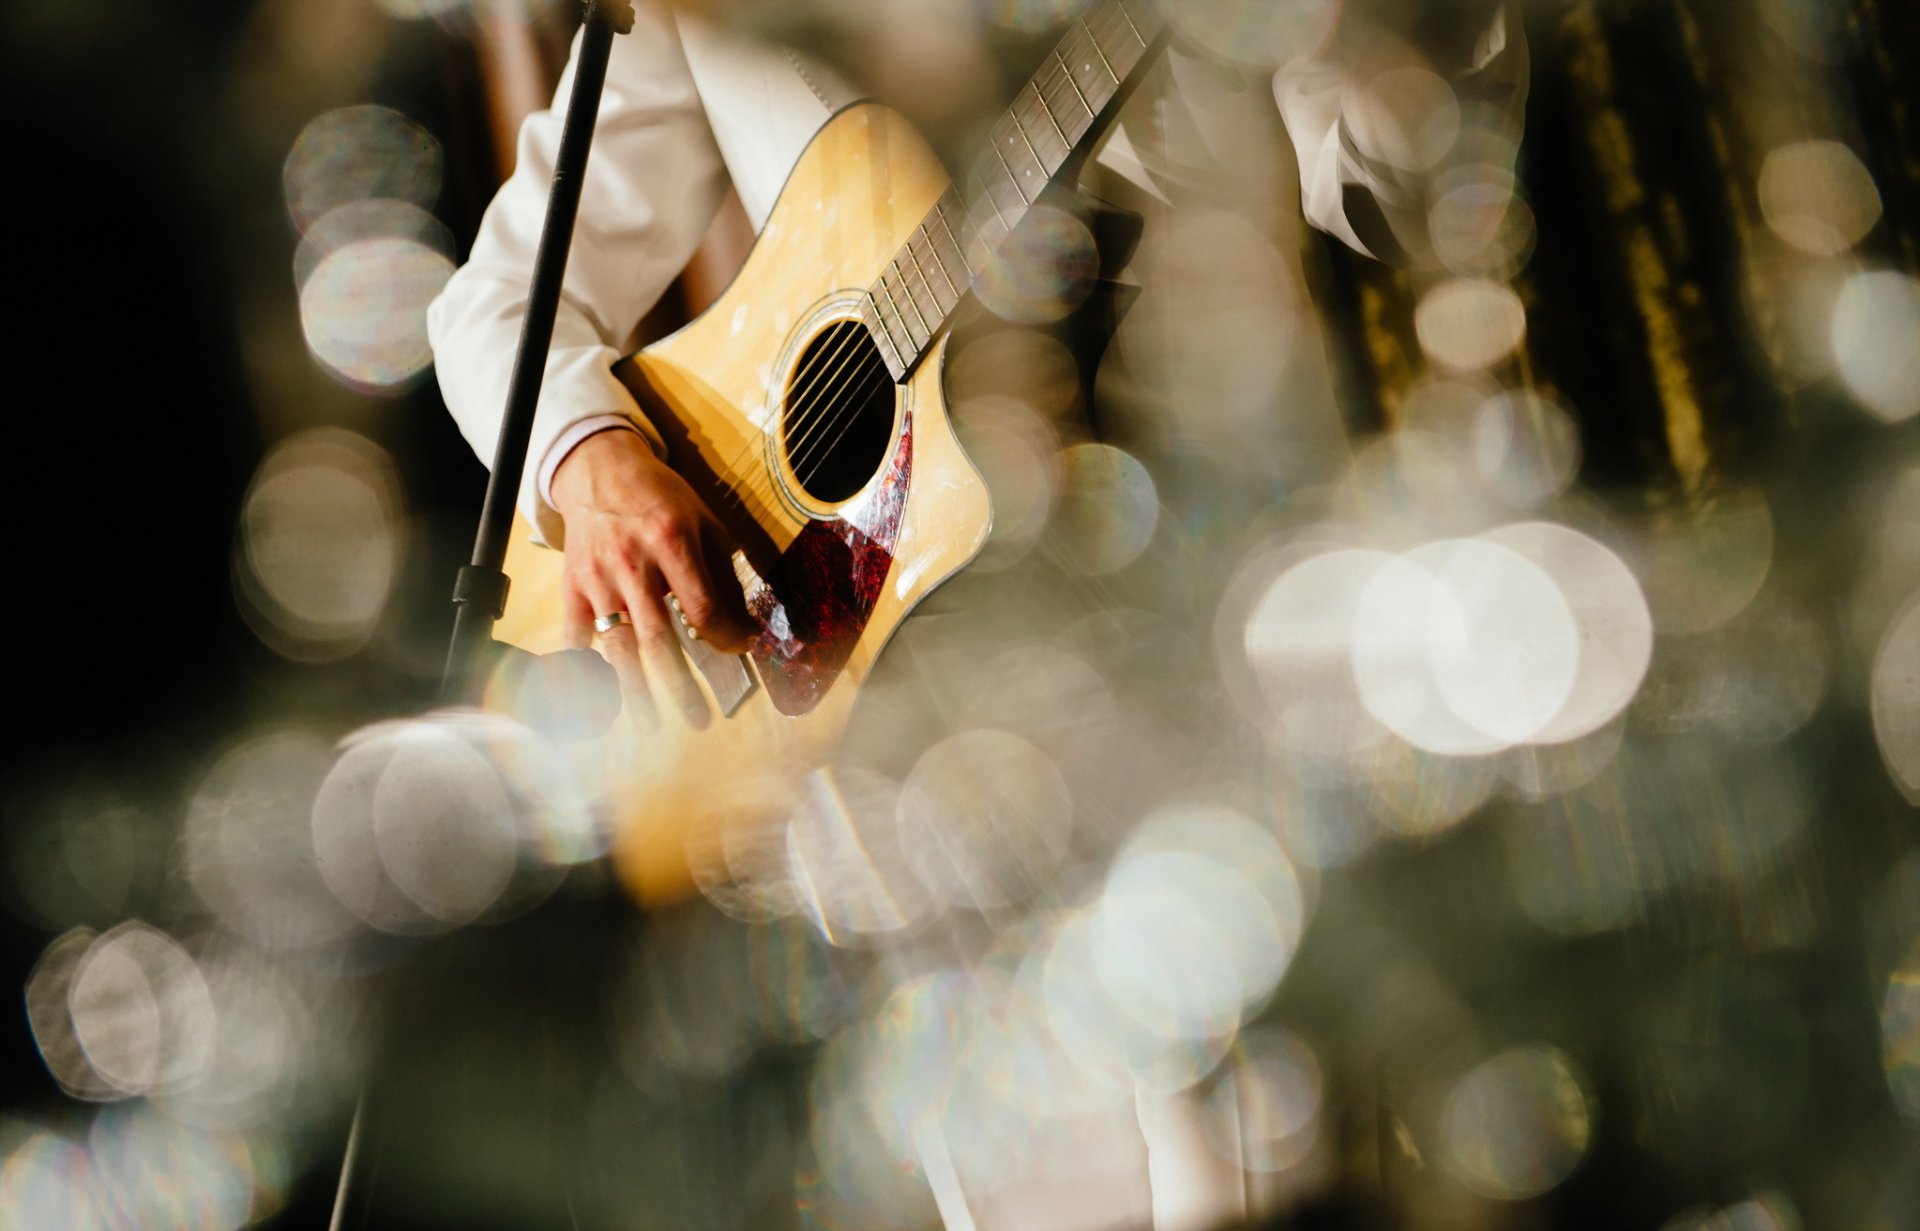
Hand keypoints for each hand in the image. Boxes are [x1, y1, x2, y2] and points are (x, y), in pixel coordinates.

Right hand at [550, 429, 754, 729]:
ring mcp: (599, 579)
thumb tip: (742, 625)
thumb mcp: (704, 522)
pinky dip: (582, 671)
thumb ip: (722, 573)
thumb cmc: (661, 498)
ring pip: (618, 646)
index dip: (725, 636)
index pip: (702, 608)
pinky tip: (595, 700)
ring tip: (650, 724)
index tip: (741, 649)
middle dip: (680, 686)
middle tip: (698, 719)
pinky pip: (576, 637)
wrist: (599, 471)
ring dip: (635, 691)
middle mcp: (633, 565)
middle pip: (659, 639)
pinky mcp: (573, 588)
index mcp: (671, 543)